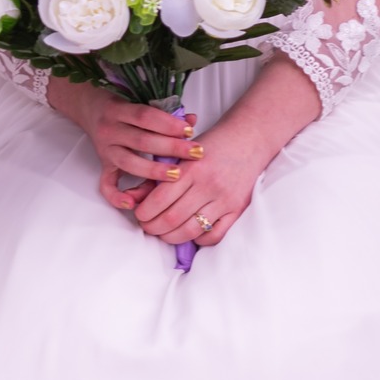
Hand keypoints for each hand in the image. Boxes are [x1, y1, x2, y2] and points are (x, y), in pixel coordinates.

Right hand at [48, 78, 201, 213]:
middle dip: (171, 148)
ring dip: (154, 170)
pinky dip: (117, 196)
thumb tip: (191, 120)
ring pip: (129, 163)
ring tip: (177, 174)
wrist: (89, 108)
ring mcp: (105, 150)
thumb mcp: (138, 101)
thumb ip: (164, 111)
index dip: (168, 124)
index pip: (145, 117)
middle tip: (195, 153)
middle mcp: (109, 130)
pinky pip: (106, 184)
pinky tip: (133, 203)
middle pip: (141, 141)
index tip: (189, 131)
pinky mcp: (103, 165)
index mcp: (117, 110)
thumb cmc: (121, 105)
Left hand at [129, 121, 270, 247]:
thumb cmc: (209, 145)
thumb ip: (157, 174)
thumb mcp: (181, 152)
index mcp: (191, 168)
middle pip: (173, 218)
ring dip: (171, 237)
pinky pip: (215, 235)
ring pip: (191, 230)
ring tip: (163, 233)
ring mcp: (225, 199)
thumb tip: (131, 198)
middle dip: (153, 227)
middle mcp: (208, 185)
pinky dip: (198, 239)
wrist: (248, 140)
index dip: (144, 212)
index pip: (160, 198)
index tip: (138, 214)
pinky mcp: (238, 210)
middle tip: (147, 226)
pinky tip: (189, 233)